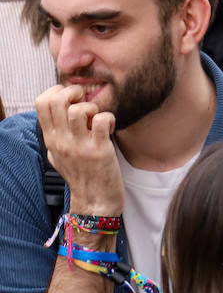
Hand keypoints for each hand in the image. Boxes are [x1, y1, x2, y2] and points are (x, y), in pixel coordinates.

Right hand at [35, 85, 122, 217]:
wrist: (95, 201)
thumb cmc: (80, 175)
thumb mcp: (57, 155)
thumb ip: (55, 135)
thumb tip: (56, 114)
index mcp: (51, 138)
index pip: (41, 102)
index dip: (58, 91)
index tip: (72, 99)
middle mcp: (61, 141)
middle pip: (56, 100)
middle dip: (74, 92)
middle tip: (86, 102)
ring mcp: (80, 146)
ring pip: (78, 110)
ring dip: (92, 107)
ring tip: (97, 118)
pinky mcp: (100, 150)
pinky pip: (102, 121)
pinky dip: (109, 118)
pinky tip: (110, 128)